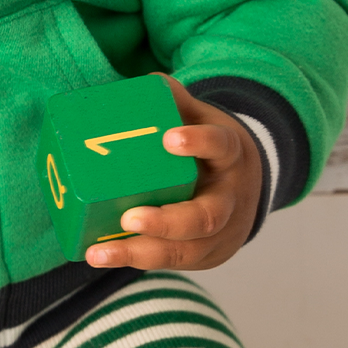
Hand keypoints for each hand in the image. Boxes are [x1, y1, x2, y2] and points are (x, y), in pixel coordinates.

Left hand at [85, 75, 261, 271]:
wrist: (246, 184)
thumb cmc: (210, 146)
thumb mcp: (201, 118)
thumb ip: (174, 101)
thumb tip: (142, 84)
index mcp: (230, 156)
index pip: (221, 146)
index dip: (198, 143)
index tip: (169, 139)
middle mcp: (230, 199)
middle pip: (206, 217)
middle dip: (166, 222)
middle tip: (129, 217)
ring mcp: (220, 234)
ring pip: (187, 251)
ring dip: (142, 253)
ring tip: (100, 252)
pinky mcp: (204, 255)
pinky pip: (172, 263)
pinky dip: (137, 259)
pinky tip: (101, 255)